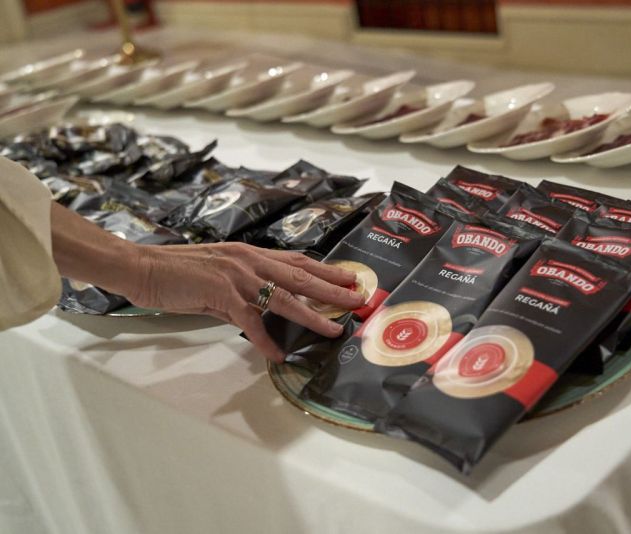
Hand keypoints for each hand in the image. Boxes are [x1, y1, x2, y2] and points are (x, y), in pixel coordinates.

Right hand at [125, 243, 364, 360]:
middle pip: (302, 276)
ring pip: (285, 297)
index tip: (349, 278)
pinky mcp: (221, 293)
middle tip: (359, 298)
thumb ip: (242, 293)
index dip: (326, 270)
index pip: (298, 262)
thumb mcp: (219, 277)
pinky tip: (278, 354)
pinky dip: (265, 340)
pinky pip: (251, 320)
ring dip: (313, 314)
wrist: (143, 267)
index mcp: (251, 255)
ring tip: (334, 328)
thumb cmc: (178, 272)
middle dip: (333, 289)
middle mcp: (250, 261)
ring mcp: (237, 276)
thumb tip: (260, 313)